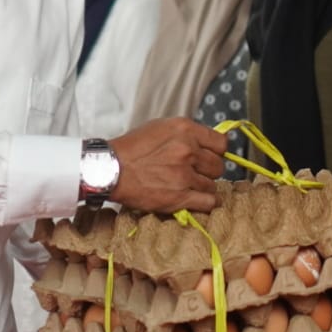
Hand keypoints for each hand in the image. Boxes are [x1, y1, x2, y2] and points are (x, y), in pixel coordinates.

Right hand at [108, 117, 227, 212]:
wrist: (110, 169)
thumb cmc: (132, 148)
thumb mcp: (161, 128)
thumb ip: (186, 134)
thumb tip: (206, 143)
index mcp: (185, 129)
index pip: (221, 143)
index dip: (216, 152)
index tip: (210, 157)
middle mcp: (188, 150)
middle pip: (218, 166)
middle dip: (208, 171)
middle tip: (195, 174)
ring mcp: (184, 174)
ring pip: (213, 185)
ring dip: (203, 188)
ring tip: (188, 187)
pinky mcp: (179, 197)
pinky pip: (209, 202)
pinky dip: (207, 203)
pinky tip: (199, 201)